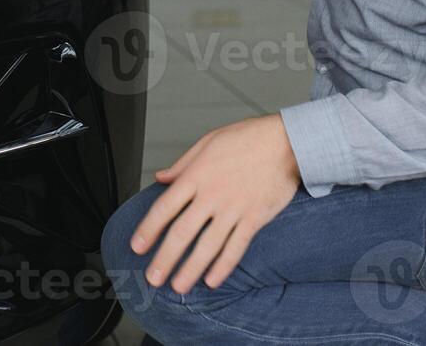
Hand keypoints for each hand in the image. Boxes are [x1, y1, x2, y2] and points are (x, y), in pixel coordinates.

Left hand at [131, 114, 300, 293]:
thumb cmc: (248, 138)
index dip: (148, 229)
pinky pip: (236, 247)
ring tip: (178, 287)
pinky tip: (212, 280)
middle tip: (153, 277)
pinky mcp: (254, 218)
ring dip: (190, 270)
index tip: (137, 246)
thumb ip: (182, 164)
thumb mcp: (208, 142)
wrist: (288, 141)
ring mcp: (234, 208)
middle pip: (182, 233)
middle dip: (165, 258)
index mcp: (197, 175)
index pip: (165, 207)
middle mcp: (212, 194)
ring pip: (207, 246)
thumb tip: (161, 177)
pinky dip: (223, 266)